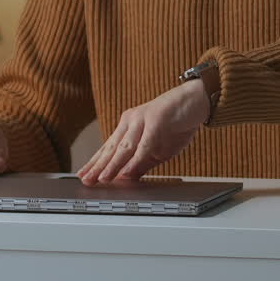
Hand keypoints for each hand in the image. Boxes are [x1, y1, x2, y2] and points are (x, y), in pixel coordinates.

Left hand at [77, 79, 206, 184]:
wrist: (196, 100)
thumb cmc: (176, 123)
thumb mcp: (157, 149)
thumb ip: (141, 163)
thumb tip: (125, 178)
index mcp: (128, 127)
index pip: (109, 148)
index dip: (96, 163)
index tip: (83, 176)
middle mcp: (131, 121)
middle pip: (112, 148)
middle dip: (98, 166)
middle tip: (86, 180)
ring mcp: (142, 119)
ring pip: (125, 146)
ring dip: (113, 164)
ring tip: (102, 178)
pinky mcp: (157, 119)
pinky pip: (145, 143)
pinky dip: (136, 158)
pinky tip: (128, 170)